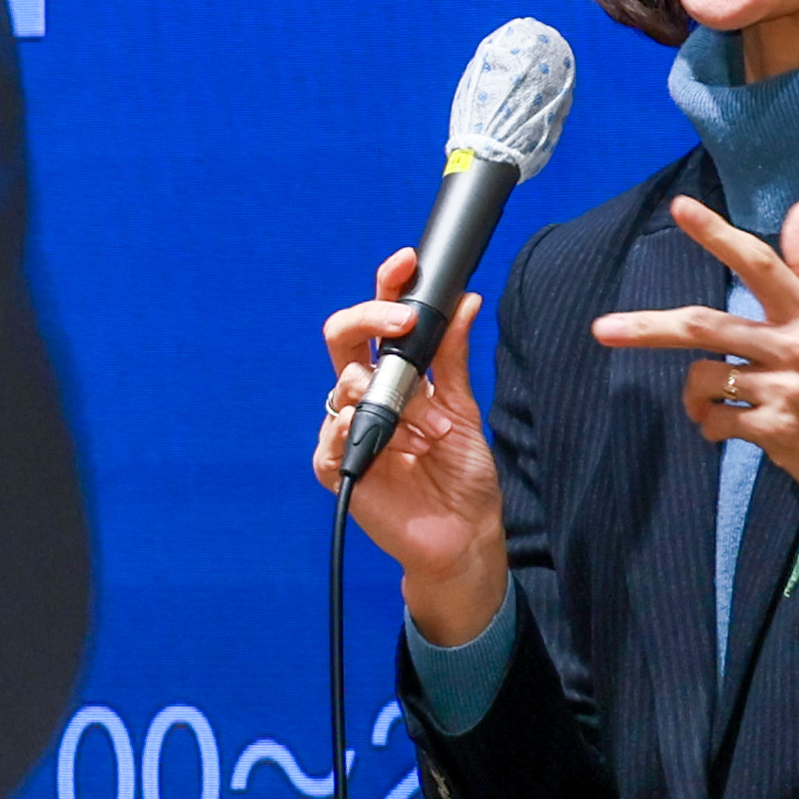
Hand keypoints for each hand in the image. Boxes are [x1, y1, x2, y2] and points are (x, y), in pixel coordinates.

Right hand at [316, 249, 508, 640]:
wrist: (463, 534)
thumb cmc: (461, 474)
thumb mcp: (465, 407)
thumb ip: (455, 356)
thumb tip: (464, 300)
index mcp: (392, 376)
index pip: (378, 320)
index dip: (386, 287)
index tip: (407, 263)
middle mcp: (364, 396)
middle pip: (344, 336)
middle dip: (371, 315)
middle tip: (406, 319)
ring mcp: (346, 428)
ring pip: (346, 382)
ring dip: (396, 398)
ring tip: (432, 428)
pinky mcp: (335, 465)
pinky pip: (333, 433)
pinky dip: (365, 430)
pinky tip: (396, 444)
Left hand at [592, 196, 798, 558]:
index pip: (760, 263)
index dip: (717, 234)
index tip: (679, 208)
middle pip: (705, 324)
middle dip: (647, 327)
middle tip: (603, 330)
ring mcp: (787, 390)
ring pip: (705, 377)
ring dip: (694, 394)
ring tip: (708, 405)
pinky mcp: (776, 432)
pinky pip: (717, 421)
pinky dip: (710, 426)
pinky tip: (725, 430)